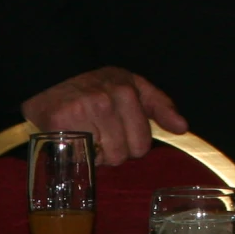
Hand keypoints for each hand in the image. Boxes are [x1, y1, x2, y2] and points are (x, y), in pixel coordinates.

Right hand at [23, 68, 187, 161]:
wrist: (52, 73)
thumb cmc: (97, 83)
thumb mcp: (133, 85)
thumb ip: (159, 106)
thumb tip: (182, 127)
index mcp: (126, 92)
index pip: (141, 144)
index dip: (132, 144)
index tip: (121, 133)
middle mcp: (105, 102)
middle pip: (121, 155)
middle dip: (113, 151)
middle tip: (101, 134)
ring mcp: (80, 113)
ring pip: (100, 160)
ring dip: (94, 154)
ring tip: (87, 134)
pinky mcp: (58, 124)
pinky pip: (77, 158)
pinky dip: (76, 155)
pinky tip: (73, 139)